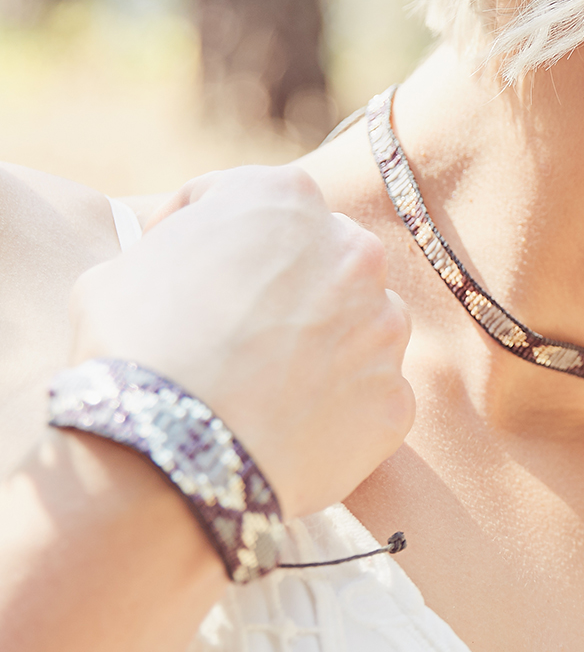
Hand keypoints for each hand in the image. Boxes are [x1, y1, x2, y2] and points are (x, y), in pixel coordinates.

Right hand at [68, 165, 413, 515]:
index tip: (183, 274)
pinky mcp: (395, 396)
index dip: (208, 236)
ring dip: (325, 345)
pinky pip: (370, 397)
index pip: (250, 201)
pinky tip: (289, 431)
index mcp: (285, 197)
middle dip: (286, 288)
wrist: (169, 453)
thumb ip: (173, 252)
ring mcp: (384, 325)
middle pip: (322, 259)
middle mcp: (353, 249)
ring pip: (361, 325)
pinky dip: (339, 411)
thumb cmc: (133, 351)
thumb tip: (180, 268)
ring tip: (266, 388)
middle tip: (235, 335)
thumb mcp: (119, 271)